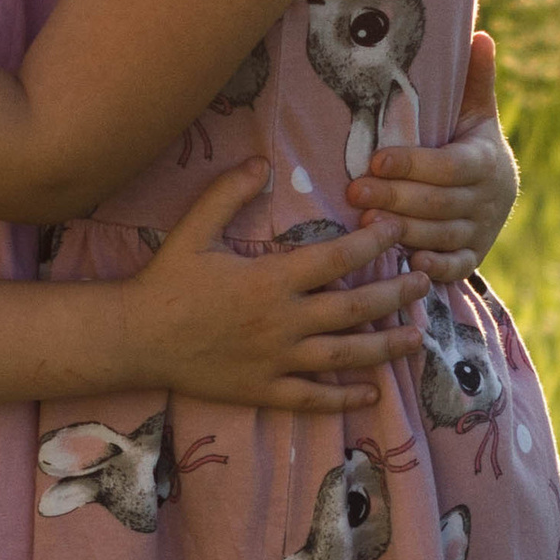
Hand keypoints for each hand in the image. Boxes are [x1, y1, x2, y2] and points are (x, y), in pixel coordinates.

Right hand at [119, 164, 424, 411]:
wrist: (135, 338)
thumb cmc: (165, 282)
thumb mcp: (193, 230)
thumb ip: (227, 193)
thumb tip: (261, 161)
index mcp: (271, 279)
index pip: (337, 258)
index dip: (374, 243)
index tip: (399, 230)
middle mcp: (282, 321)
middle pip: (354, 308)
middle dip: (395, 293)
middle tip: (424, 282)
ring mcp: (276, 360)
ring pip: (345, 355)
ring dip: (385, 346)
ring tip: (416, 337)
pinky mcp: (264, 389)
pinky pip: (313, 398)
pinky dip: (345, 398)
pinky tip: (371, 394)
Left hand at [364, 28, 517, 282]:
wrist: (498, 194)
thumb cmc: (471, 145)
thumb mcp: (476, 113)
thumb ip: (474, 80)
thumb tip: (479, 34)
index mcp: (485, 161)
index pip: (449, 165)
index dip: (414, 164)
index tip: (376, 159)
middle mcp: (487, 199)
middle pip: (438, 202)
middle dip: (395, 197)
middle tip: (354, 191)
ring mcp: (481, 231)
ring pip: (441, 234)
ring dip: (404, 231)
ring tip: (364, 224)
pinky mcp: (472, 257)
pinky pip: (456, 266)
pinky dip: (435, 266)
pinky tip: (408, 262)